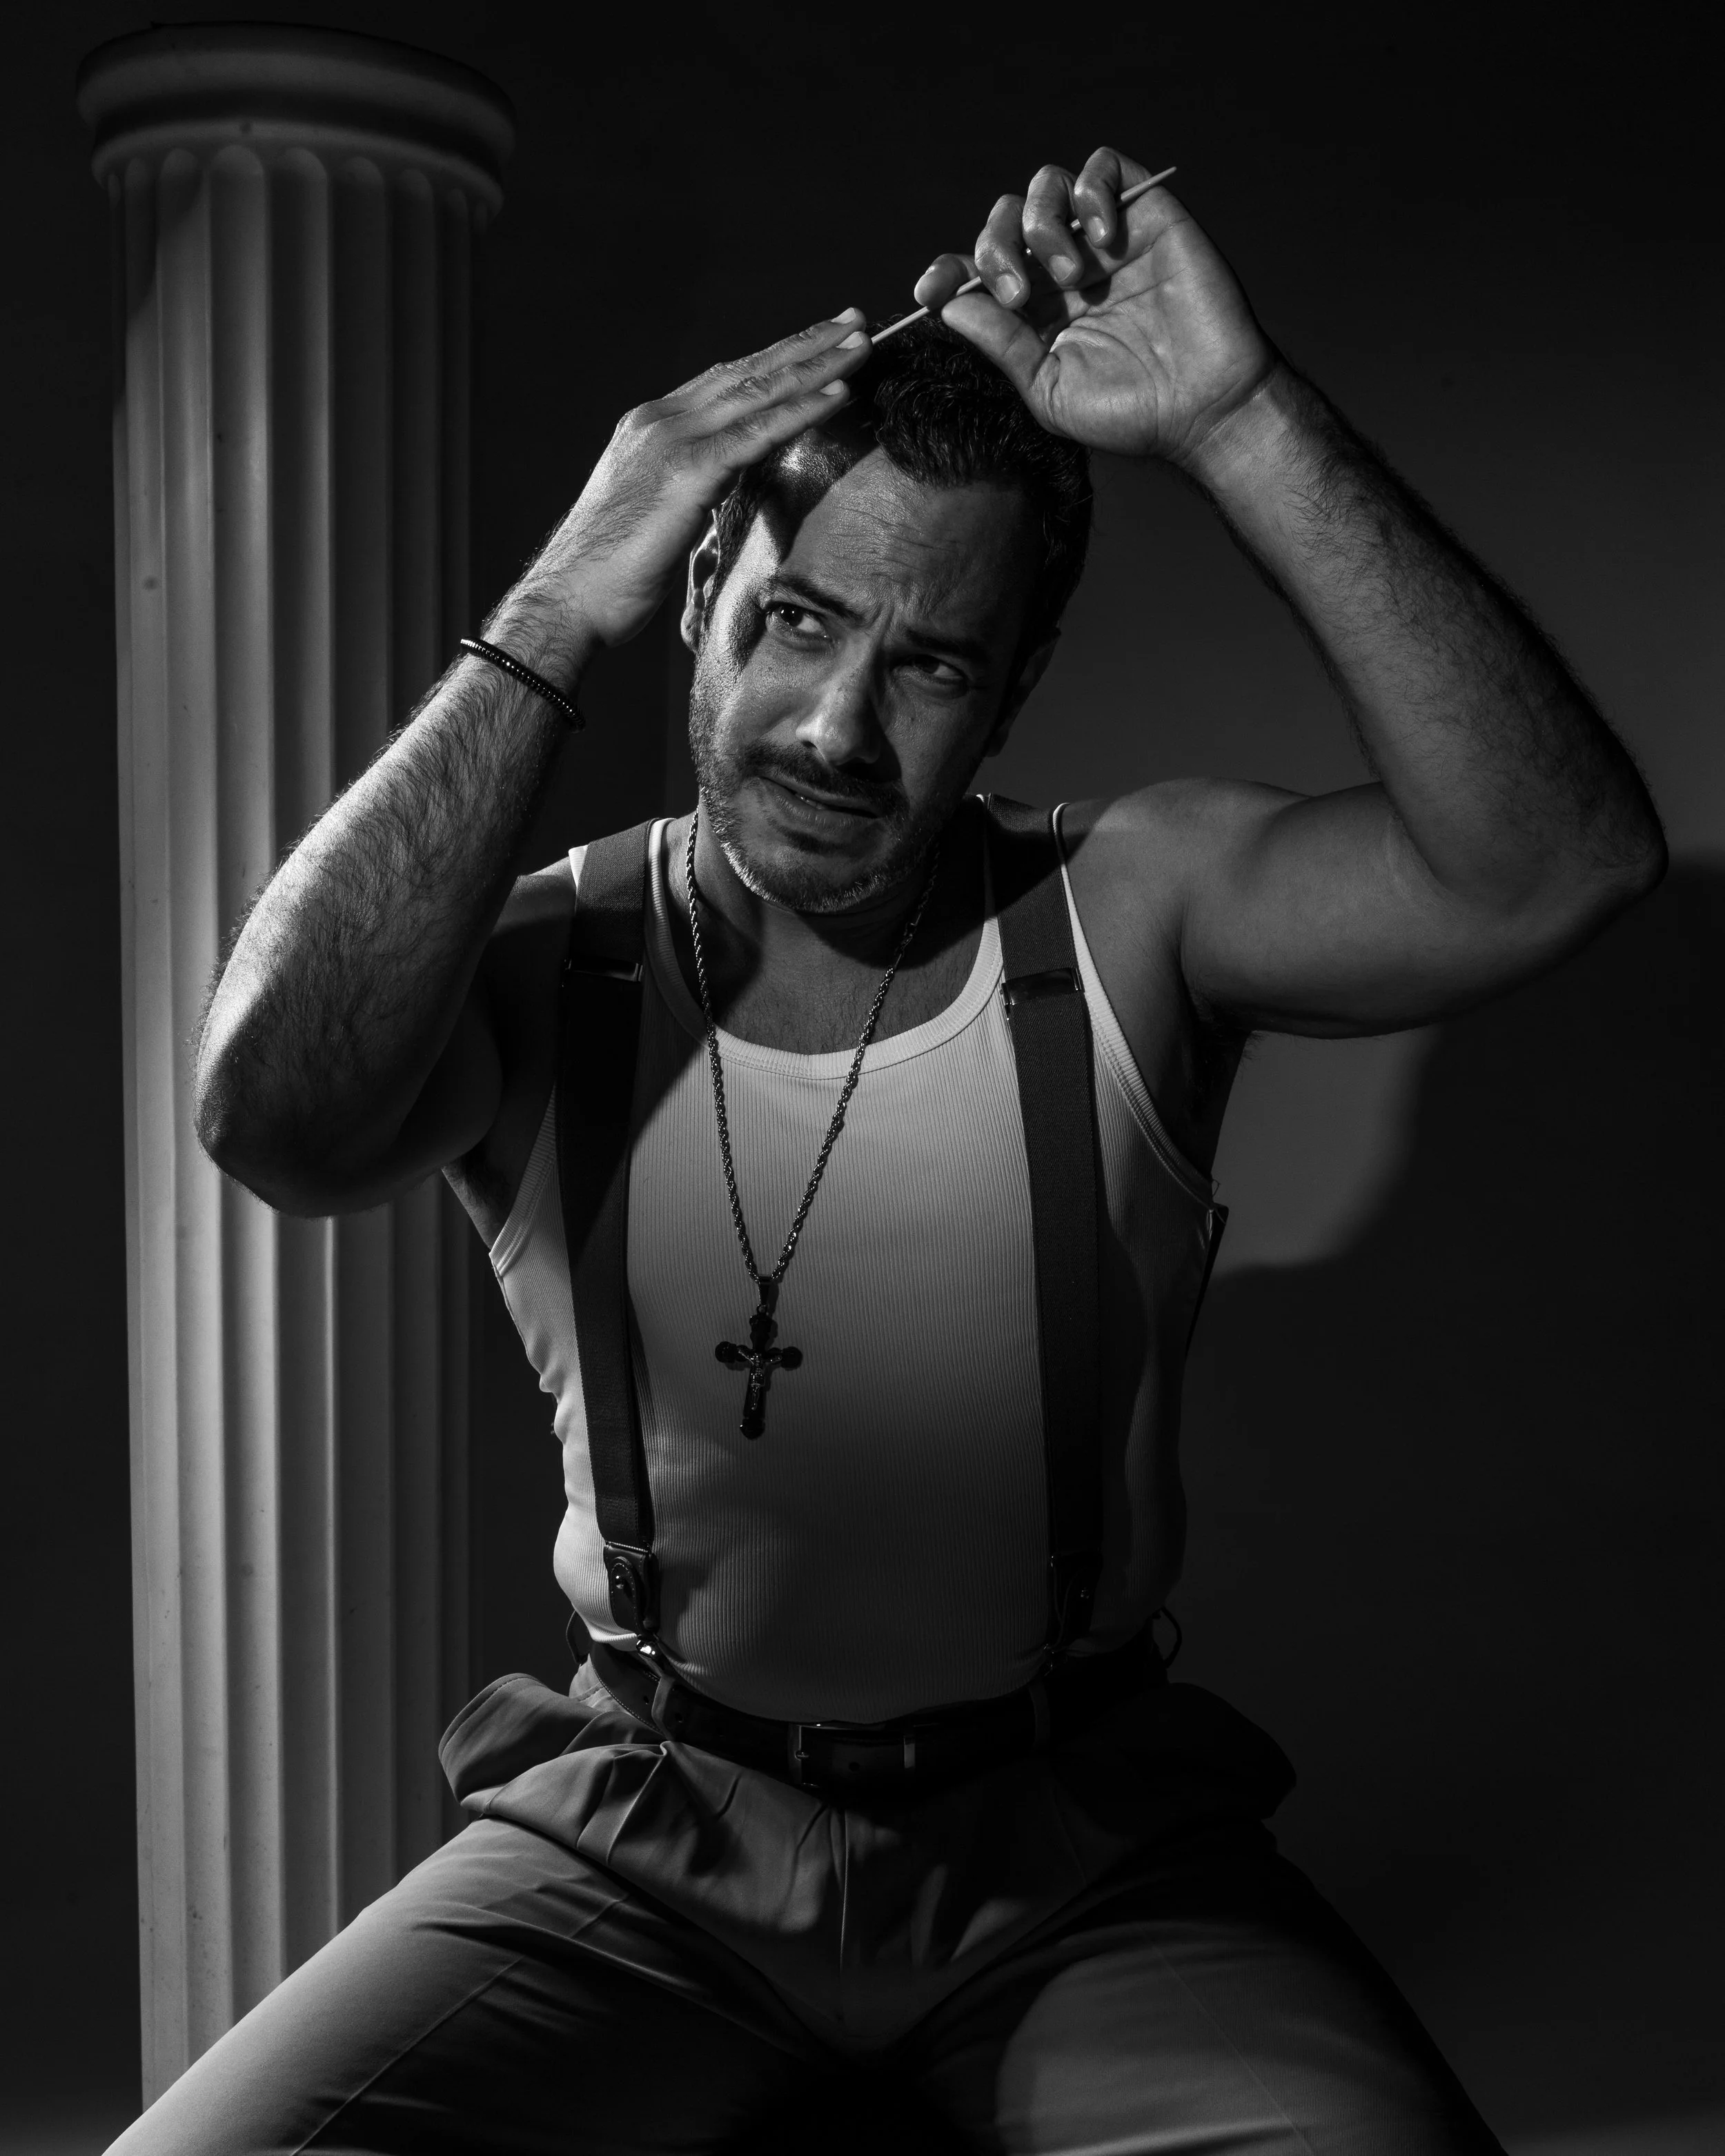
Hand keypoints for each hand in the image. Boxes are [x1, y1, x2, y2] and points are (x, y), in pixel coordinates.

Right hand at [513, 311, 872, 651]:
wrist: (568, 600)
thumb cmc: (609, 575)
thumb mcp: (656, 516)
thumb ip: (690, 491)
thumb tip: (718, 493)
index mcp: (650, 428)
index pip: (723, 381)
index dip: (774, 359)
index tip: (817, 341)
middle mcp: (659, 421)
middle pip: (745, 371)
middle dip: (804, 343)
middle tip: (854, 320)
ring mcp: (670, 441)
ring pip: (757, 391)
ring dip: (816, 364)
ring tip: (861, 343)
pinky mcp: (685, 472)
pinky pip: (757, 433)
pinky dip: (801, 410)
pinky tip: (839, 392)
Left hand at [912, 149, 1276, 466]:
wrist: (1204, 407)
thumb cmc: (1131, 411)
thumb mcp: (1049, 389)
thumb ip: (1002, 346)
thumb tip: (950, 304)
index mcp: (1035, 310)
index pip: (976, 270)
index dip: (947, 271)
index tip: (929, 291)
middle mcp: (1064, 269)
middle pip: (1005, 219)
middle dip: (995, 250)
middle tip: (1019, 296)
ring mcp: (1104, 239)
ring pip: (1047, 186)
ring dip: (1041, 224)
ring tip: (1071, 274)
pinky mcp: (1147, 215)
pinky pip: (1105, 167)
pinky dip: (1090, 190)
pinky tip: (1101, 239)